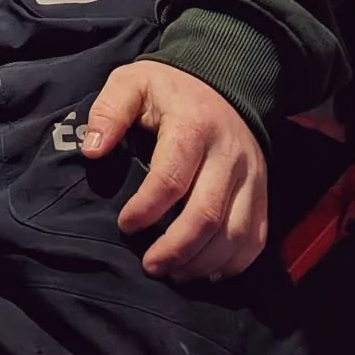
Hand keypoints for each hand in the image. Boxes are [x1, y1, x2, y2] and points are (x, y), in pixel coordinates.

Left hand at [83, 60, 267, 281]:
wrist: (224, 81)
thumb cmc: (169, 89)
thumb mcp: (132, 83)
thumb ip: (109, 112)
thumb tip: (92, 151)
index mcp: (193, 125)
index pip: (171, 178)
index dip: (146, 208)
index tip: (125, 224)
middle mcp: (228, 154)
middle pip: (207, 214)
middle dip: (176, 248)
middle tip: (149, 265)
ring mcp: (251, 176)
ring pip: (235, 234)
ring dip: (203, 262)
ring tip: (172, 273)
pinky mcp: (262, 192)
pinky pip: (256, 238)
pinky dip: (234, 263)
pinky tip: (206, 272)